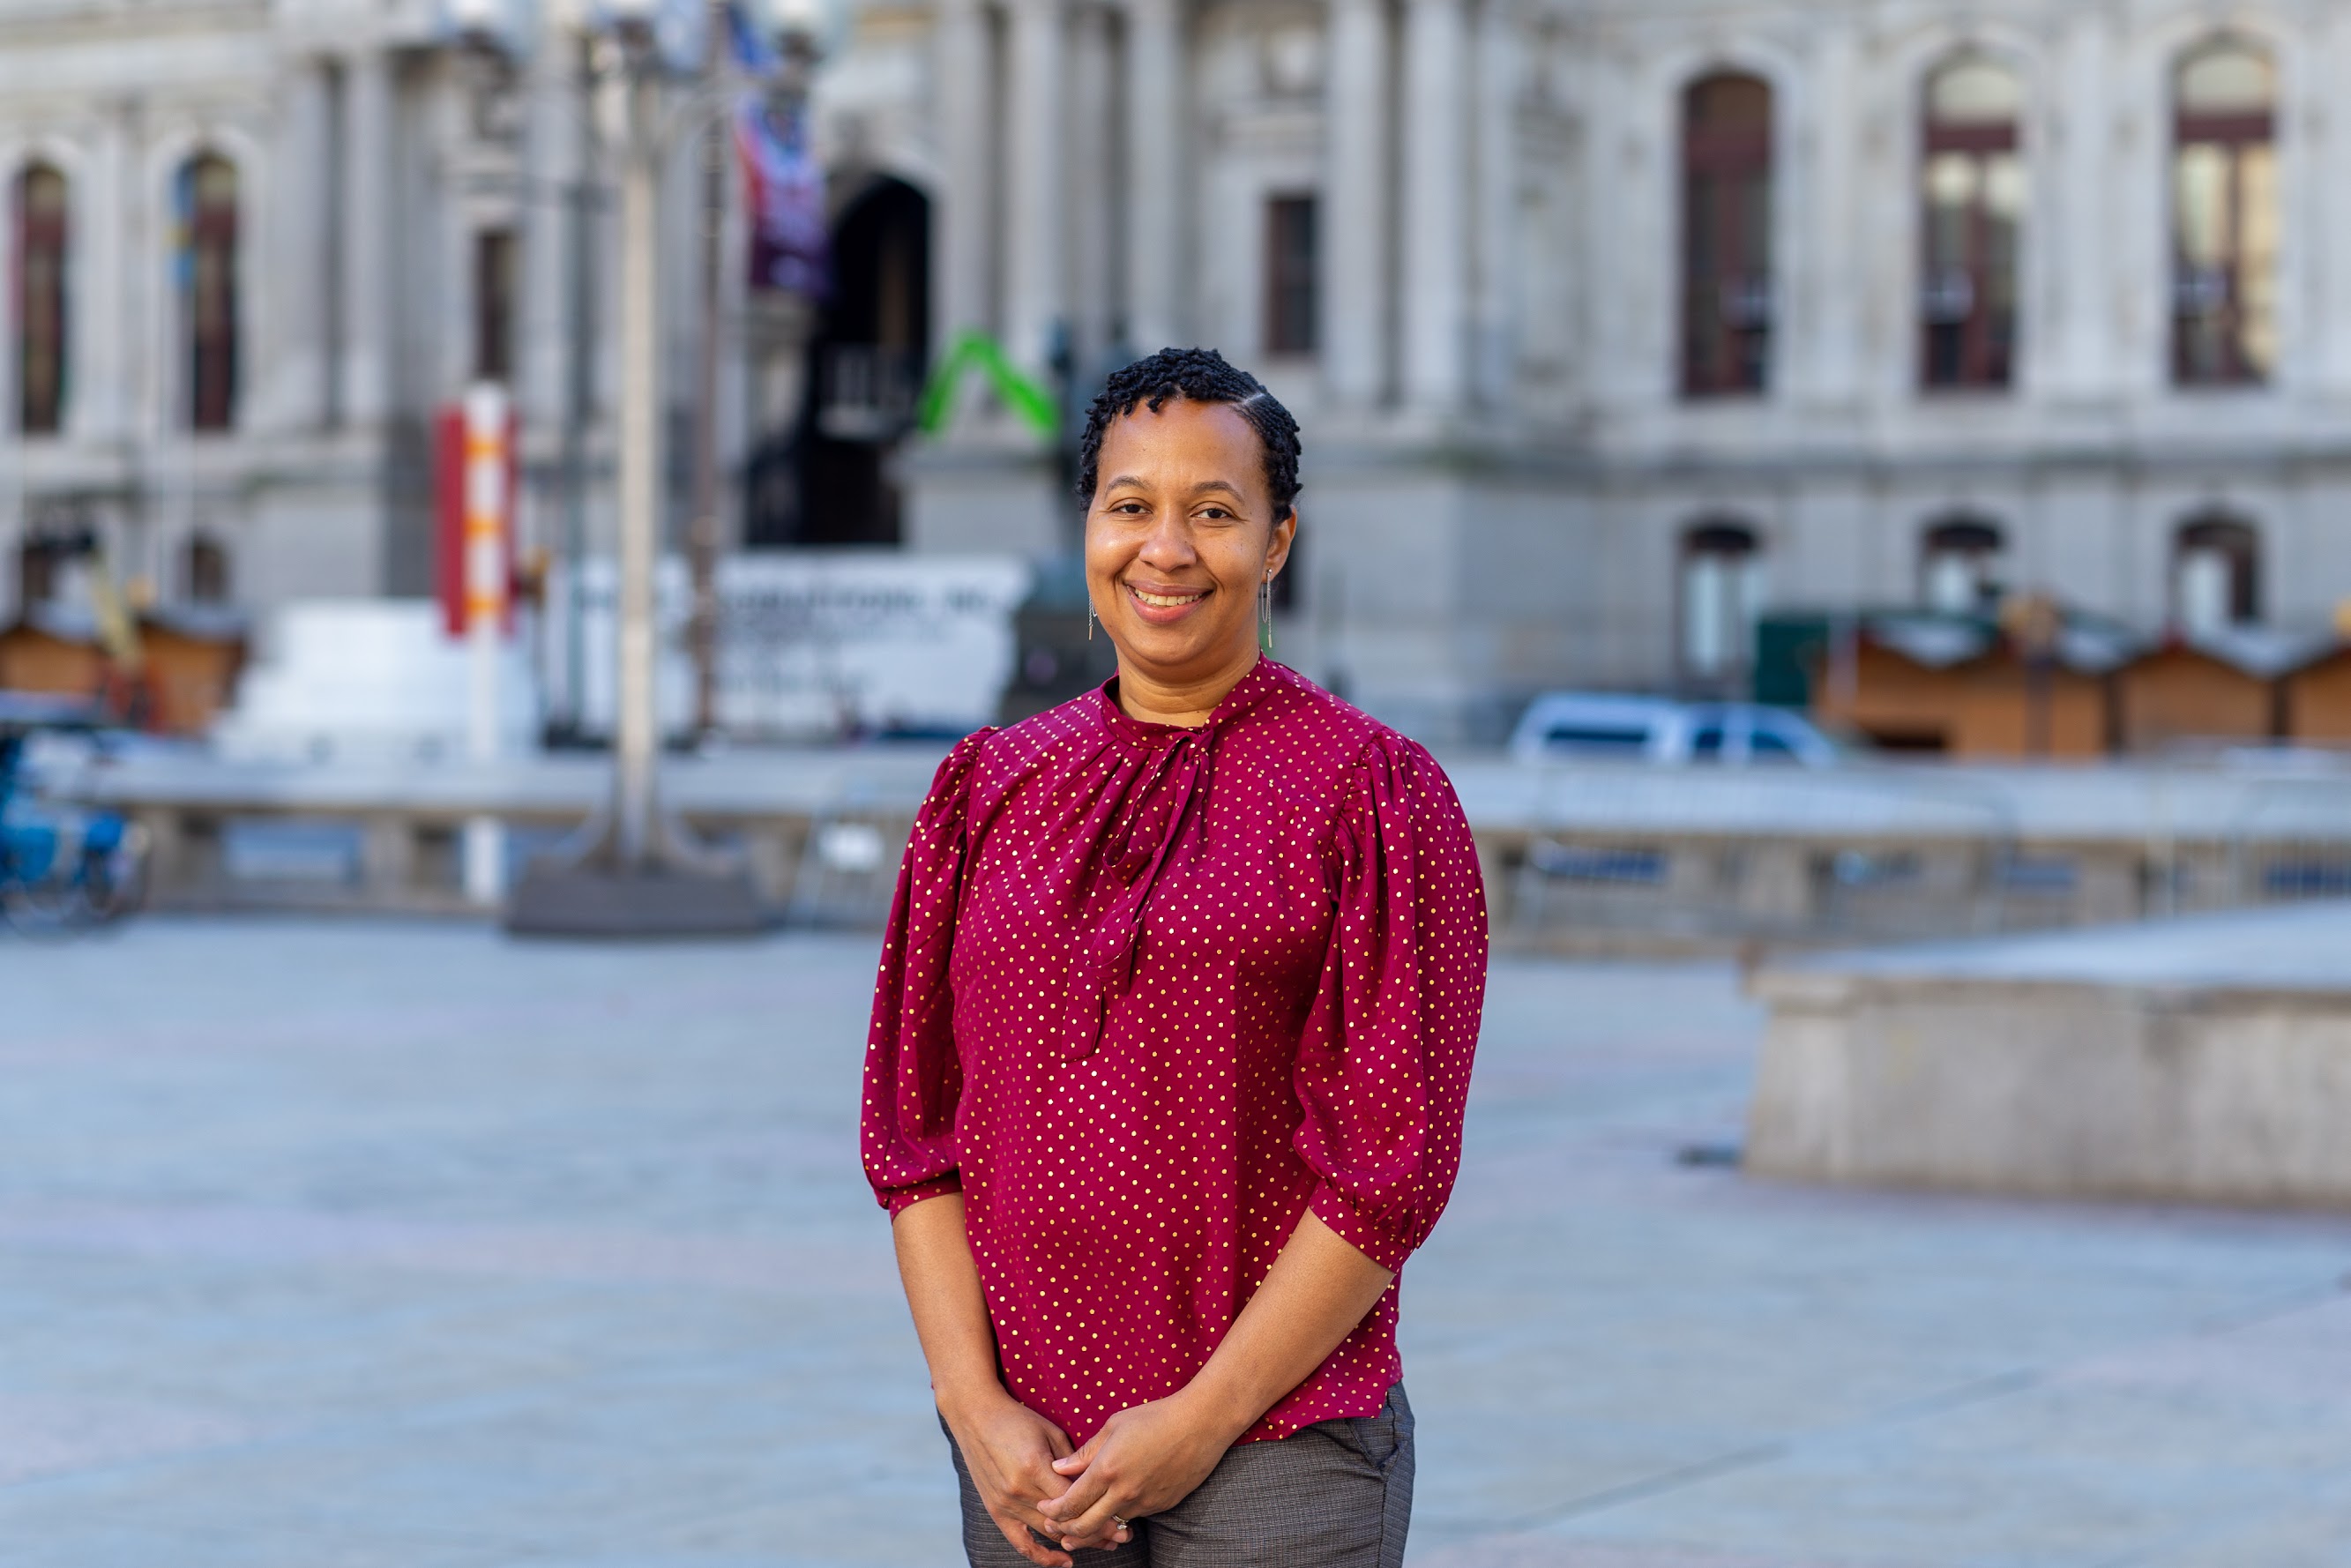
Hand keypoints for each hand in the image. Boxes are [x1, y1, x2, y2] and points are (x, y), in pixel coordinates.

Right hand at [942, 1387, 1131, 1565]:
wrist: (975, 1417)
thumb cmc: (1017, 1420)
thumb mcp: (1050, 1432)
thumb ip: (1072, 1462)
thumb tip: (1096, 1484)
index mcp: (1034, 1467)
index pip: (1074, 1500)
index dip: (1100, 1511)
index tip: (1122, 1517)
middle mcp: (1019, 1490)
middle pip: (1064, 1521)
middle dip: (1096, 1531)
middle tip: (1122, 1535)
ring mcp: (1005, 1504)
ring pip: (1048, 1533)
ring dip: (1078, 1542)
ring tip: (1105, 1544)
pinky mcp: (996, 1511)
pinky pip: (1021, 1543)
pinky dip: (1042, 1556)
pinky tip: (1064, 1561)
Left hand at [1035, 1392, 1240, 1550]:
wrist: (1201, 1424)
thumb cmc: (1155, 1417)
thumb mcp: (1113, 1426)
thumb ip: (1084, 1452)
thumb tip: (1060, 1468)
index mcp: (1107, 1470)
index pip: (1070, 1504)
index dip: (1053, 1511)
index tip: (1045, 1509)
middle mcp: (1124, 1492)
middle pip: (1085, 1526)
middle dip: (1065, 1531)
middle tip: (1055, 1528)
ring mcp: (1145, 1502)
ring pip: (1110, 1524)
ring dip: (1093, 1527)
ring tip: (1080, 1525)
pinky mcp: (1162, 1506)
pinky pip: (1134, 1516)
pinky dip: (1120, 1515)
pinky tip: (1115, 1506)